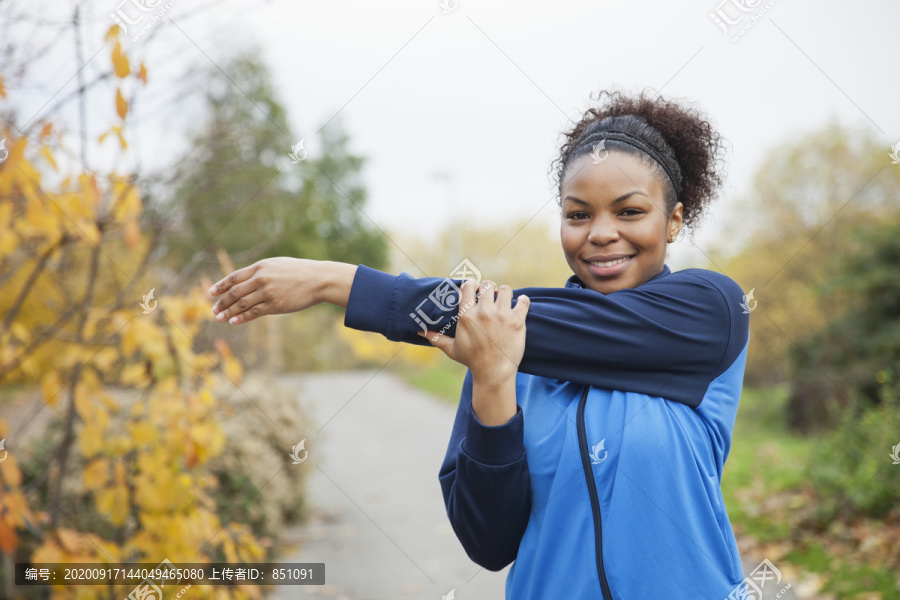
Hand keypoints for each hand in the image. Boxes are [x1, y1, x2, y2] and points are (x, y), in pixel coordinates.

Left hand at [209, 257, 345, 323]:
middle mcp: (261, 279)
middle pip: (234, 292)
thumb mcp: (278, 265)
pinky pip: (253, 312)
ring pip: (241, 304)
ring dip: (229, 312)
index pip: (234, 277)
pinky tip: (234, 321)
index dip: (220, 285)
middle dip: (222, 302)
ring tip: (220, 318)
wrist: (318, 280)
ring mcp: (267, 292)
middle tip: (214, 310)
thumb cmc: (300, 272)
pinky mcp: (275, 305)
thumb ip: (261, 272)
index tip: (211, 293)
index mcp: (261, 267)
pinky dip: (242, 318)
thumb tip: (247, 280)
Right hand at [419, 279, 529, 378]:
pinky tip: (519, 305)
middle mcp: (484, 312)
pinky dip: (523, 301)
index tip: (476, 290)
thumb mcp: (452, 349)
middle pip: (488, 284)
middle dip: (489, 288)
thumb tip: (421, 332)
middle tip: (492, 295)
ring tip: (505, 301)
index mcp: (467, 316)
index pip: (468, 286)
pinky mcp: (517, 321)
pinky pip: (523, 301)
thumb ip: (436, 338)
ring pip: (506, 290)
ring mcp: (502, 316)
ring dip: (505, 294)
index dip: (473, 285)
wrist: (493, 373)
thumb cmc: (472, 361)